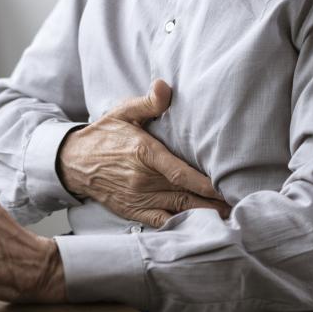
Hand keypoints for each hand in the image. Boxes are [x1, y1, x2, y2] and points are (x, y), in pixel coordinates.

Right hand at [58, 79, 229, 226]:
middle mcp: (143, 180)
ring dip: (204, 216)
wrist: (73, 161)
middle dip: (213, 202)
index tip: (227, 186)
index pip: (181, 174)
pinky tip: (199, 226)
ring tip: (228, 215)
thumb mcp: (124, 112)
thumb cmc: (104, 135)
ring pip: (178, 211)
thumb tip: (165, 86)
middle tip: (239, 203)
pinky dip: (181, 226)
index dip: (206, 184)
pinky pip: (161, 222)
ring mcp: (138, 198)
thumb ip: (148, 102)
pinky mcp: (133, 211)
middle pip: (185, 196)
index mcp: (144, 154)